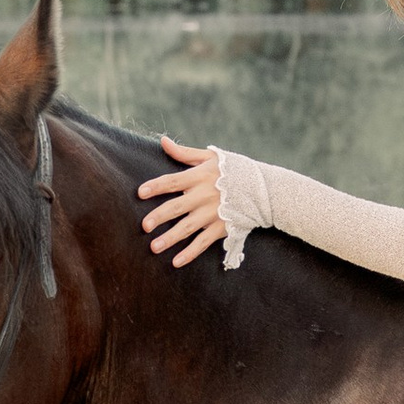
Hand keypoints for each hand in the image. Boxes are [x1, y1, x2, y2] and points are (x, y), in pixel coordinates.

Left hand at [138, 136, 226, 265]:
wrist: (264, 190)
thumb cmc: (233, 170)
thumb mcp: (211, 157)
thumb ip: (185, 153)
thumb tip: (163, 141)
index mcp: (200, 177)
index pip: (173, 181)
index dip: (156, 187)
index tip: (140, 193)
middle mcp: (205, 196)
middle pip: (177, 207)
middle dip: (159, 216)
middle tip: (144, 226)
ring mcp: (213, 214)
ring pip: (187, 228)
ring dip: (170, 238)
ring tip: (154, 247)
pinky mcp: (222, 228)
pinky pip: (203, 243)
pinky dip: (190, 253)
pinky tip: (176, 262)